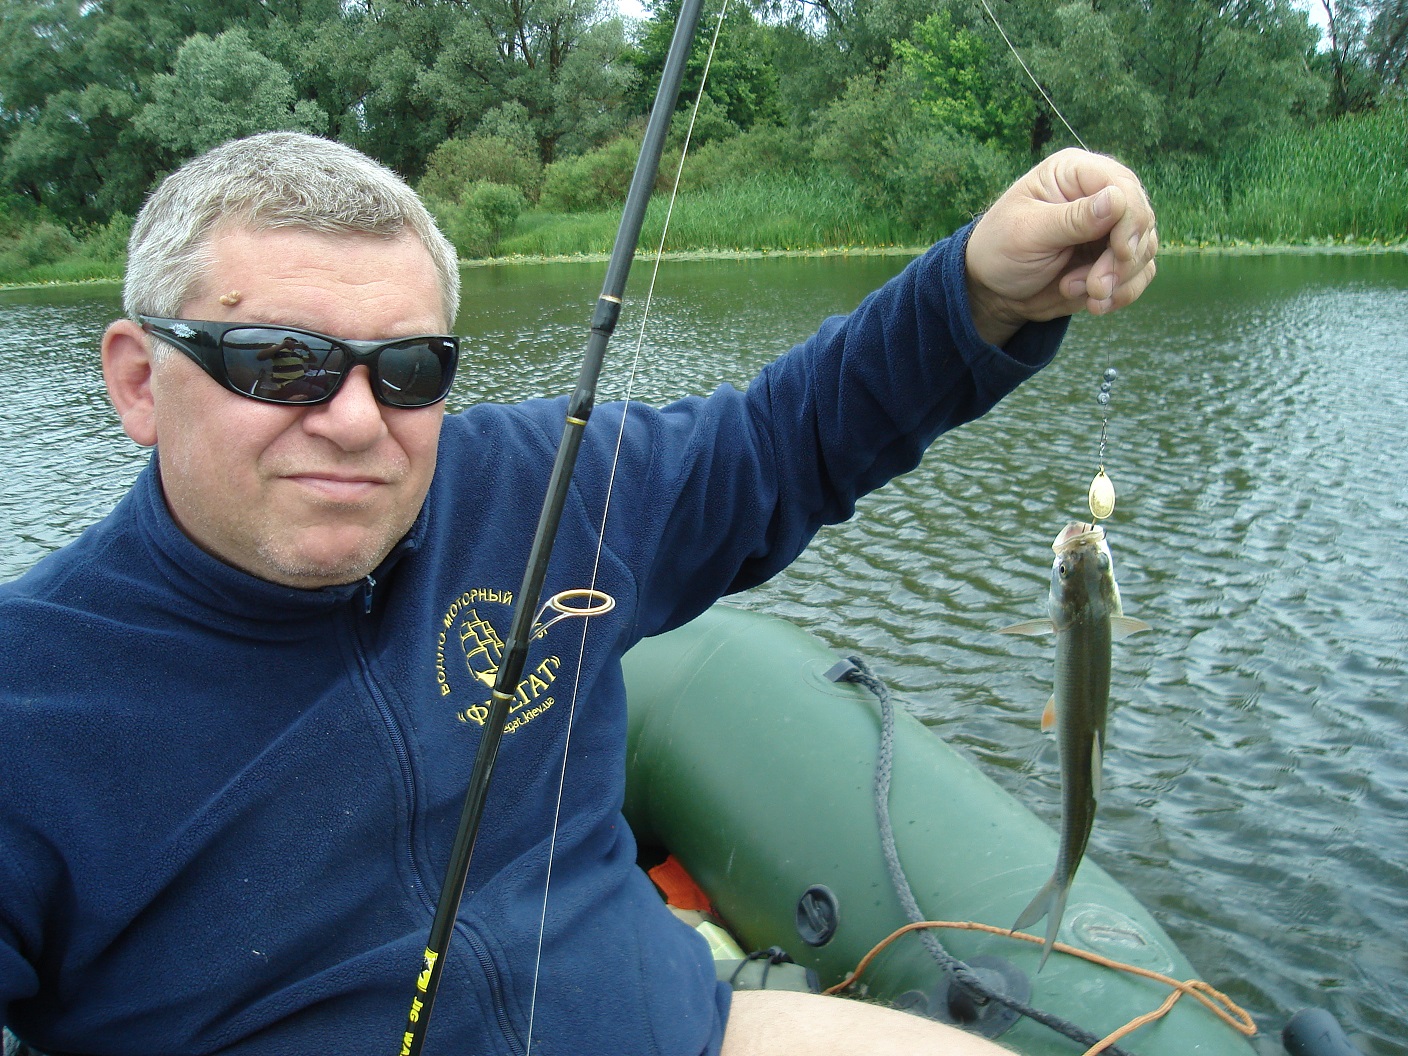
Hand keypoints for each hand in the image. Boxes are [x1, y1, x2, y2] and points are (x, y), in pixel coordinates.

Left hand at [965, 148, 1157, 346]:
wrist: (993, 289)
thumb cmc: (1000, 249)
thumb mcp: (1028, 232)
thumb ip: (1072, 219)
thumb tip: (1117, 200)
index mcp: (1075, 173)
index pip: (1123, 186)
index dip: (1131, 220)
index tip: (1120, 253)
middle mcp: (1099, 194)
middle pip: (1141, 220)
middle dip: (1123, 260)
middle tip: (1095, 287)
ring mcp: (1110, 228)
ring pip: (1144, 250)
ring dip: (1120, 280)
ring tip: (1085, 295)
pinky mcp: (1113, 258)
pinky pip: (1139, 274)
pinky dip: (1123, 293)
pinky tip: (1095, 304)